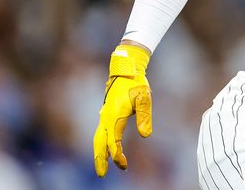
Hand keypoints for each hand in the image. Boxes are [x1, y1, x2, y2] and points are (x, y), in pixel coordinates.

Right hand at [93, 44, 152, 176]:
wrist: (126, 70)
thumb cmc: (136, 84)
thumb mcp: (144, 99)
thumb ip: (145, 117)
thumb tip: (146, 135)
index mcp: (114, 117)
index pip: (113, 143)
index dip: (117, 156)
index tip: (124, 165)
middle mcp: (106, 118)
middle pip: (99, 144)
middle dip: (100, 159)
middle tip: (101, 174)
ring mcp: (104, 115)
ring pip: (98, 138)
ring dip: (99, 152)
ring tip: (102, 164)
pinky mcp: (106, 113)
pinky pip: (100, 132)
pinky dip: (101, 142)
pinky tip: (105, 147)